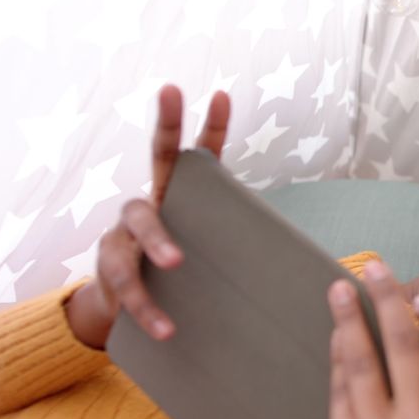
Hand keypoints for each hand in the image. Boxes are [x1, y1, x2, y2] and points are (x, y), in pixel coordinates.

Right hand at [65, 85, 229, 347]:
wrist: (126, 310)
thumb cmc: (183, 277)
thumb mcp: (211, 258)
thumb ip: (241, 253)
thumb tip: (309, 270)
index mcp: (181, 197)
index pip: (196, 154)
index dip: (212, 126)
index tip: (223, 94)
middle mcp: (151, 200)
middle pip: (158, 154)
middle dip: (167, 121)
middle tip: (171, 92)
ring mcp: (124, 229)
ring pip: (140, 225)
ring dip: (157, 242)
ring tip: (177, 262)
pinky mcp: (109, 265)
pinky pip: (126, 282)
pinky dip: (147, 307)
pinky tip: (165, 327)